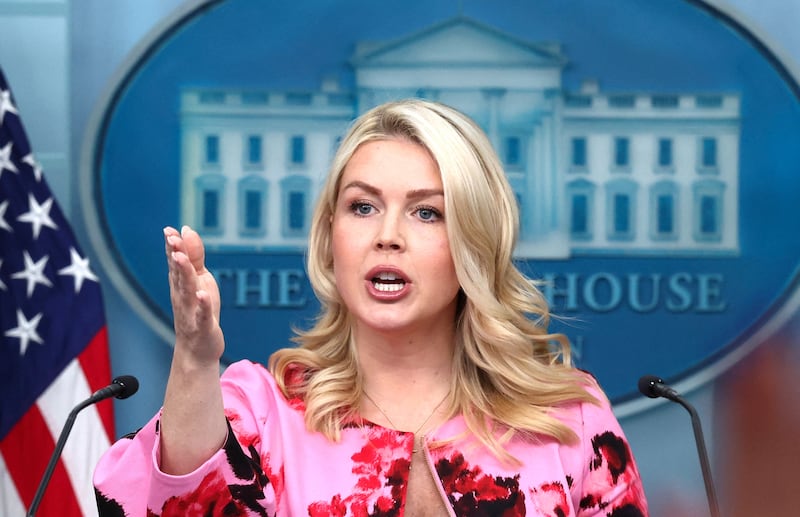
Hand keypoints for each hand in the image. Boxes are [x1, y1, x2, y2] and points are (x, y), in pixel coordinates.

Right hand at [164, 225, 223, 364]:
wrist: (197, 350)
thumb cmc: (198, 311)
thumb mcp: (199, 279)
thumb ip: (194, 256)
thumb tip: (186, 230)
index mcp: (181, 284)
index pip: (175, 262)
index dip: (172, 246)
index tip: (168, 230)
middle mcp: (183, 296)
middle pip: (179, 273)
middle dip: (176, 255)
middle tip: (172, 239)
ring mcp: (191, 311)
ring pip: (187, 291)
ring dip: (184, 274)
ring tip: (182, 258)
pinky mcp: (203, 326)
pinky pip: (203, 315)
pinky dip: (203, 305)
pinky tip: (203, 294)